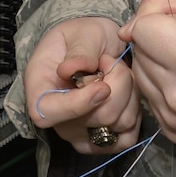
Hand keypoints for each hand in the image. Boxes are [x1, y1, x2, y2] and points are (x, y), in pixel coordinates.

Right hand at [25, 16, 141, 153]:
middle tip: (110, 61)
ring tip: (117, 73)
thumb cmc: (82, 38)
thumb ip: (79, 50)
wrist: (96, 47)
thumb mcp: (80, 33)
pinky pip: (128, 137)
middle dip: (116, 85)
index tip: (102, 86)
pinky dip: (135, 113)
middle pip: (96, 119)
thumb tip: (71, 70)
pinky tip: (127, 94)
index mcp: (40, 90)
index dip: (77, 105)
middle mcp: (58, 120)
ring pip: (118, 125)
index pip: (48, 114)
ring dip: (129, 93)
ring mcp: (81, 135)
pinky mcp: (104, 143)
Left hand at [120, 0, 175, 146]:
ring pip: (139, 76)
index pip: (141, 30)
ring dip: (154, 65)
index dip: (157, 20)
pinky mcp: (174, 132)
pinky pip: (149, 98)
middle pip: (138, 53)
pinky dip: (161, 88)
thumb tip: (127, 30)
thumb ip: (161, 4)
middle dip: (154, 43)